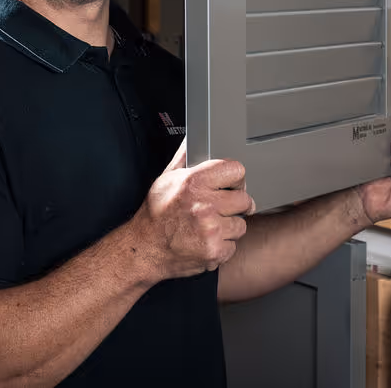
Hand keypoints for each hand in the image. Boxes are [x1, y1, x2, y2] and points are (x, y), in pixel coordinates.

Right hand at [128, 139, 255, 281]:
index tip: (232, 185)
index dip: (235, 178)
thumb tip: (192, 140)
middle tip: (221, 208)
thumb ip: (184, 158)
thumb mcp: (166, 179)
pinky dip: (223, 246)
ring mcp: (210, 230)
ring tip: (210, 226)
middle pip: (244, 199)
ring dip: (229, 227)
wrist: (146, 248)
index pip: (236, 170)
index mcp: (194, 182)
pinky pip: (233, 245)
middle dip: (235, 204)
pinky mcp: (214, 251)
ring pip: (241, 224)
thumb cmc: (156, 214)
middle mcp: (204, 205)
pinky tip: (207, 241)